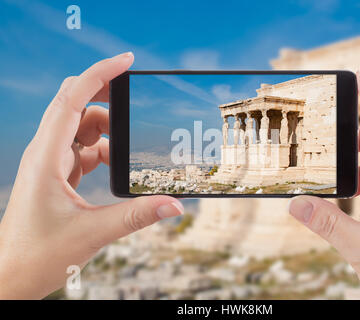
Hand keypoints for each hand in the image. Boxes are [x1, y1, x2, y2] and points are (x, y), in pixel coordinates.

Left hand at [0, 53, 183, 298]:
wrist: (11, 275)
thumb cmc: (37, 255)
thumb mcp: (93, 233)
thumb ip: (137, 216)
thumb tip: (174, 205)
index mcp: (45, 158)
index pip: (71, 101)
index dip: (98, 75)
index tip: (125, 61)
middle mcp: (45, 153)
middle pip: (75, 106)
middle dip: (106, 97)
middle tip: (136, 99)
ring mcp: (50, 163)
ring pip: (81, 128)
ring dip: (107, 131)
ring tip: (130, 148)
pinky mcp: (57, 174)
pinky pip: (82, 149)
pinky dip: (103, 150)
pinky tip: (117, 165)